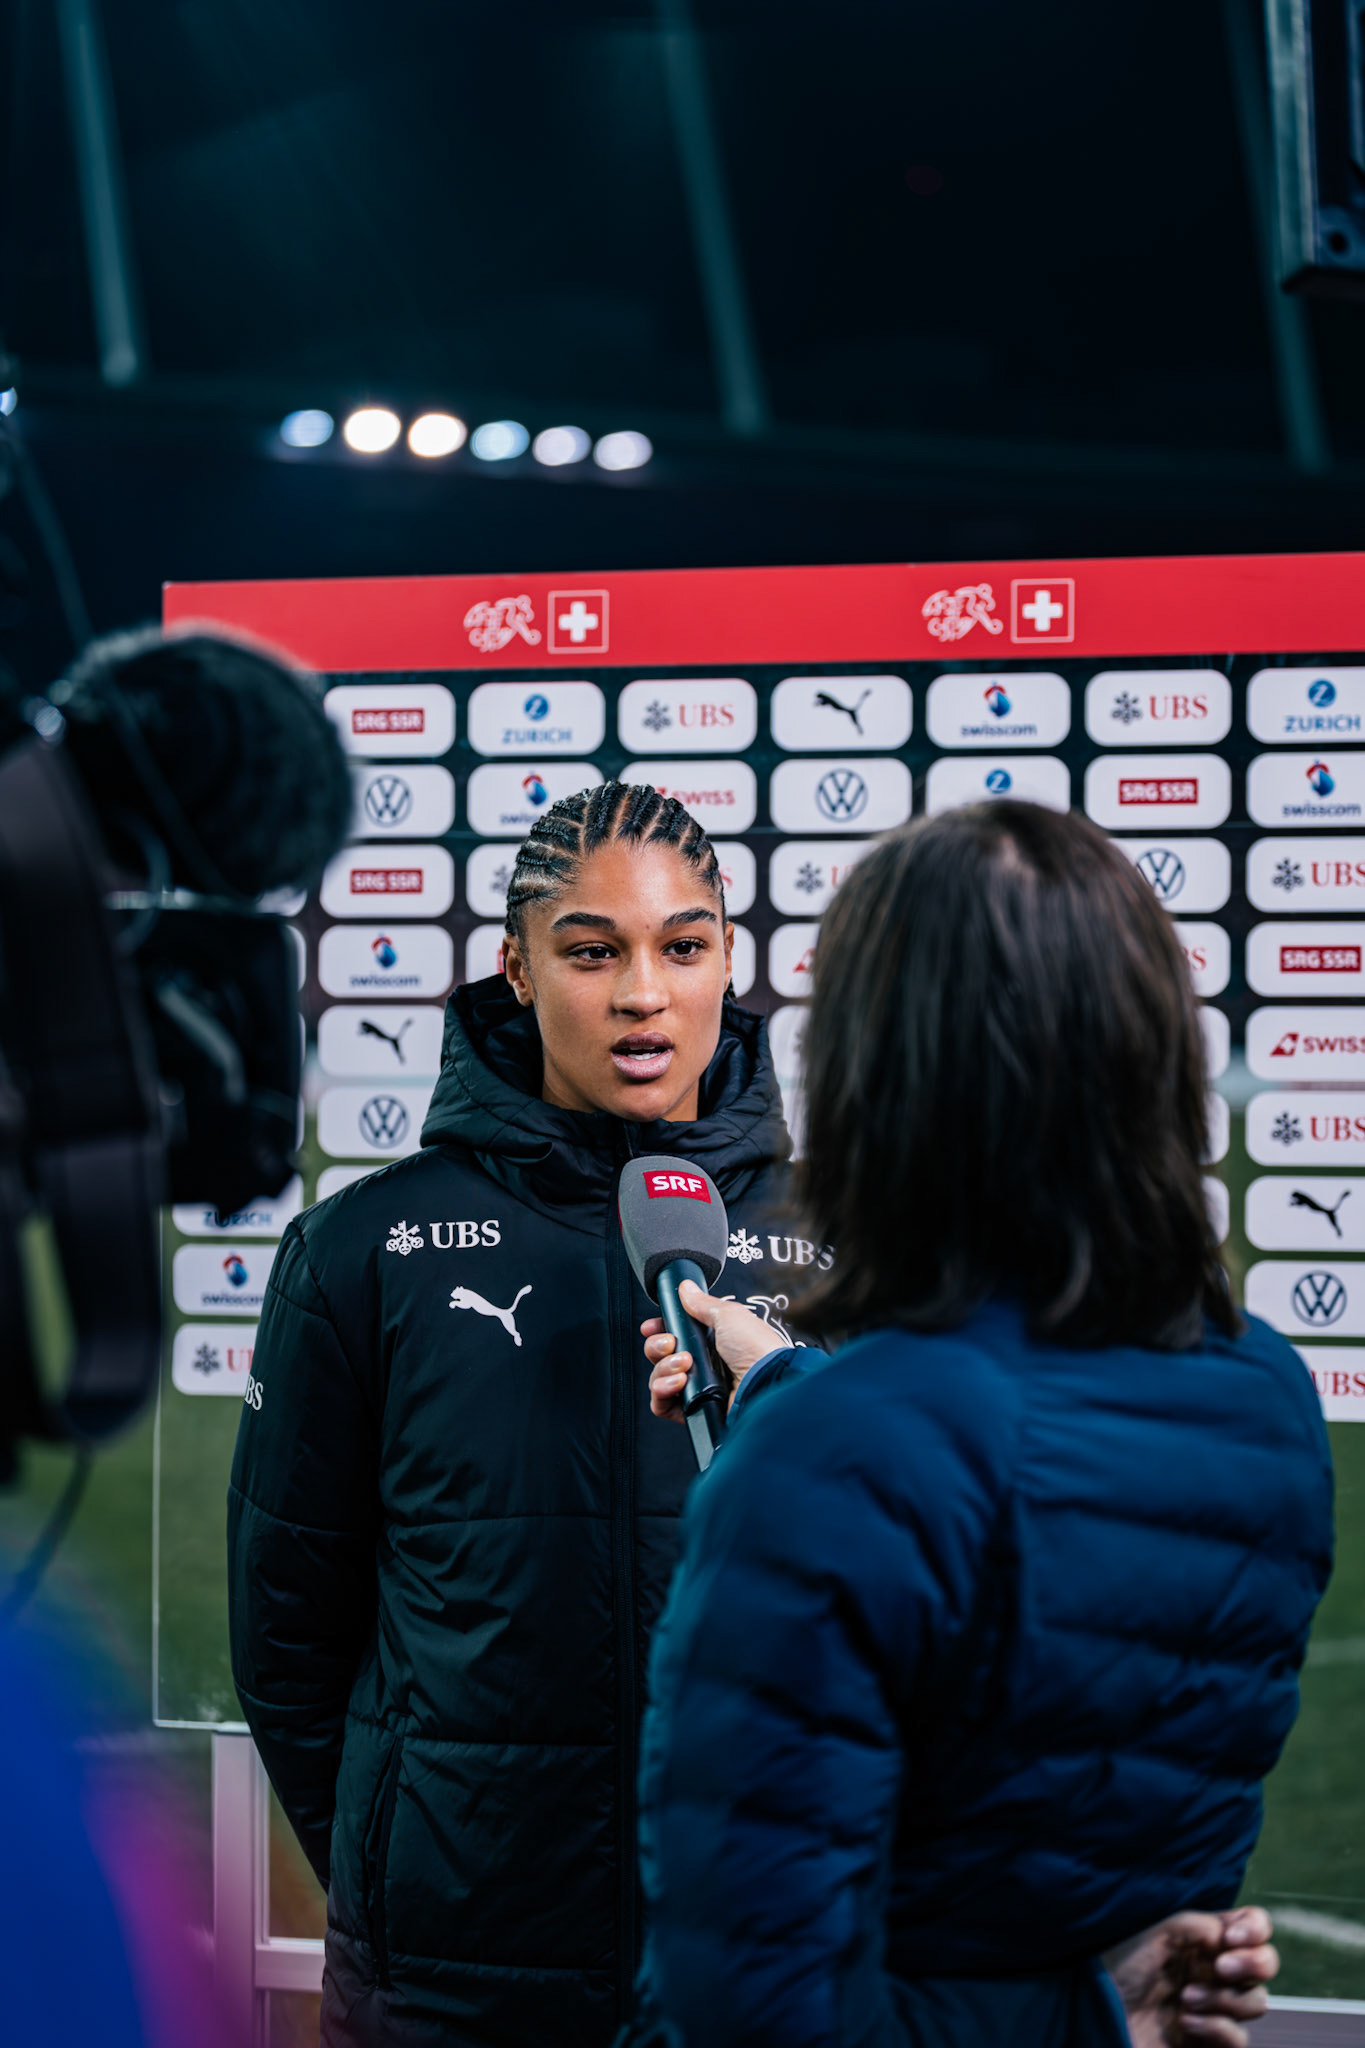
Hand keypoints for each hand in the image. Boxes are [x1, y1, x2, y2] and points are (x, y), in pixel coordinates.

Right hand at [644, 1281, 780, 1422]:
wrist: (768, 1384)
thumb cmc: (757, 1350)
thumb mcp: (729, 1316)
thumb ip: (702, 1303)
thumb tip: (686, 1288)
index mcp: (712, 1342)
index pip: (675, 1336)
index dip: (659, 1330)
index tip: (652, 1327)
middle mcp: (703, 1365)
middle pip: (661, 1356)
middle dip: (658, 1346)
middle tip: (671, 1344)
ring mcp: (697, 1389)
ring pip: (658, 1379)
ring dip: (663, 1368)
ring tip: (684, 1365)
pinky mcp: (693, 1410)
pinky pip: (661, 1404)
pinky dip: (662, 1391)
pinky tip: (679, 1382)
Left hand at [1105, 1905, 1278, 2046]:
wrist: (1104, 2013)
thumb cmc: (1125, 1967)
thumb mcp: (1156, 1934)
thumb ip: (1196, 1926)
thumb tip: (1228, 1934)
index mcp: (1207, 1939)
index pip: (1254, 1925)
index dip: (1254, 1928)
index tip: (1231, 1936)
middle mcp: (1219, 1971)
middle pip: (1267, 1963)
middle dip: (1253, 1963)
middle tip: (1221, 1967)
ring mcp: (1219, 2007)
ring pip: (1256, 2002)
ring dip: (1224, 1998)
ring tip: (1185, 1998)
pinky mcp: (1214, 2041)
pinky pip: (1238, 2038)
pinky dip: (1215, 2028)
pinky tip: (1185, 2022)